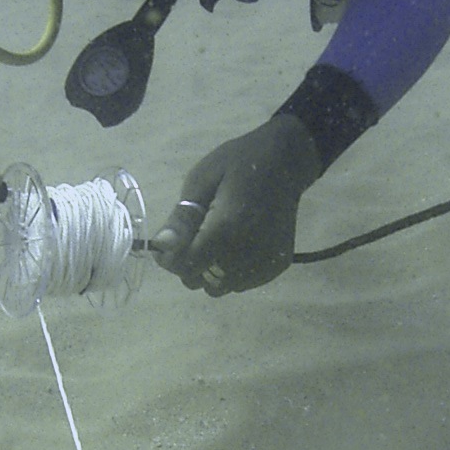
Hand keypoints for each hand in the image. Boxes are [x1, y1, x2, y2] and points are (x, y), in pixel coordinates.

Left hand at [149, 113, 321, 296]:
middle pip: (200, 281)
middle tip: (197, 235)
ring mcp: (265, 263)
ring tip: (219, 240)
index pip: (187, 266)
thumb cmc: (239, 163)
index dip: (170, 259)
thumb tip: (161, 246)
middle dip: (190, 264)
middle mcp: (247, 253)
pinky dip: (232, 270)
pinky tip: (239, 244)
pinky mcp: (276, 266)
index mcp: (226, 229)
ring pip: (220, 286)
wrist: (288, 162)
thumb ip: (182, 218)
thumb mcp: (201, 180)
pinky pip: (241, 283)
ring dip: (211, 270)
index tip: (168, 244)